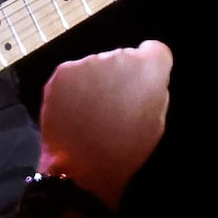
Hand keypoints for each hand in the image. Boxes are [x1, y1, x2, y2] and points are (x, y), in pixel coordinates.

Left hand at [34, 41, 171, 209]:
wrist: (83, 167)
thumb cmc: (126, 148)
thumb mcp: (156, 120)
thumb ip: (153, 90)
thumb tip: (146, 78)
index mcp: (148, 69)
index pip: (155, 50)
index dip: (150, 65)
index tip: (143, 81)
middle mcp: (118, 57)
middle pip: (123, 57)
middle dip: (120, 74)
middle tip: (114, 103)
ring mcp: (86, 63)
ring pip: (95, 66)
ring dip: (96, 81)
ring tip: (92, 111)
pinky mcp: (61, 73)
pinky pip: (72, 75)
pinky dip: (73, 88)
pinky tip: (74, 110)